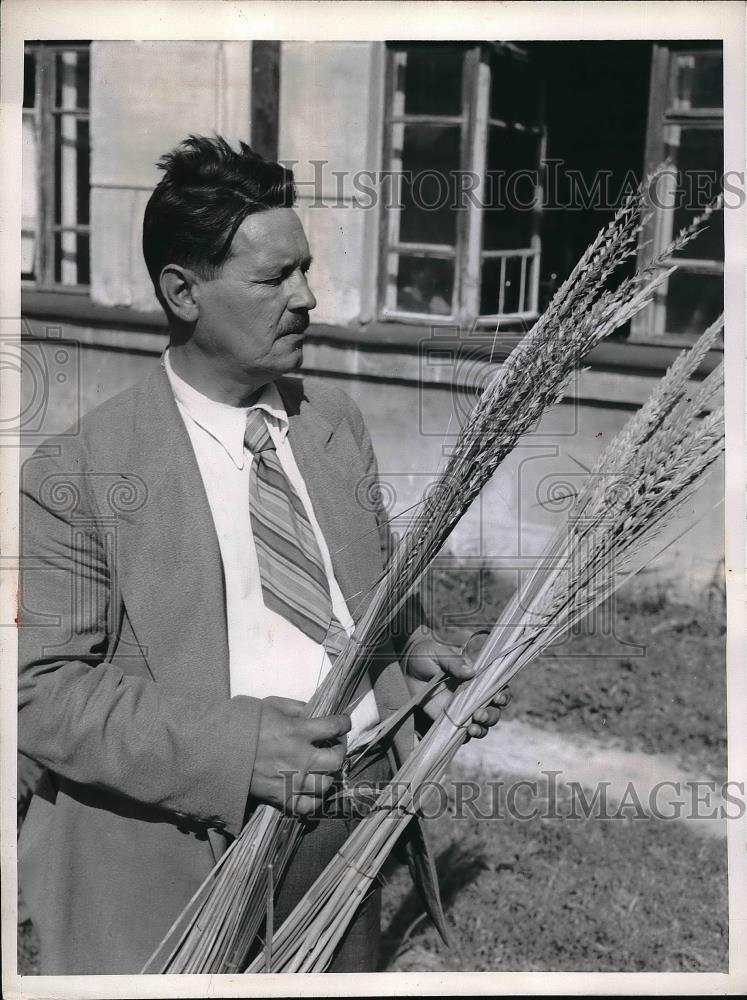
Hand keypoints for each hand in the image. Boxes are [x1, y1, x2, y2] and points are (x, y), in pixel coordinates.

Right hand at [249, 696, 350, 815]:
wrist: (219, 751)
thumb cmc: (244, 725)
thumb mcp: (271, 705)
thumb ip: (297, 707)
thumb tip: (316, 711)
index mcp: (297, 731)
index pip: (334, 727)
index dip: (344, 723)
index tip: (343, 723)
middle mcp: (299, 758)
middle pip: (336, 760)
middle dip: (340, 750)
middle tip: (333, 745)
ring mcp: (292, 781)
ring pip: (327, 784)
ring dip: (329, 774)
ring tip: (322, 767)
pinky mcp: (282, 798)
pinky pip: (309, 806)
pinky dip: (315, 799)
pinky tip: (312, 788)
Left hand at [401, 626, 510, 738]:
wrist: (404, 666)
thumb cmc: (426, 655)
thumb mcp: (440, 654)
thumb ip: (454, 662)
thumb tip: (471, 672)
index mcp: (476, 679)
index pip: (497, 689)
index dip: (502, 695)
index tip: (498, 698)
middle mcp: (472, 697)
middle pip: (493, 711)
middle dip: (491, 716)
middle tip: (479, 715)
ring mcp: (460, 711)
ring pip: (480, 726)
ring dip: (481, 730)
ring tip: (472, 729)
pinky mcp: (445, 721)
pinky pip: (459, 735)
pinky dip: (463, 738)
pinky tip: (460, 736)